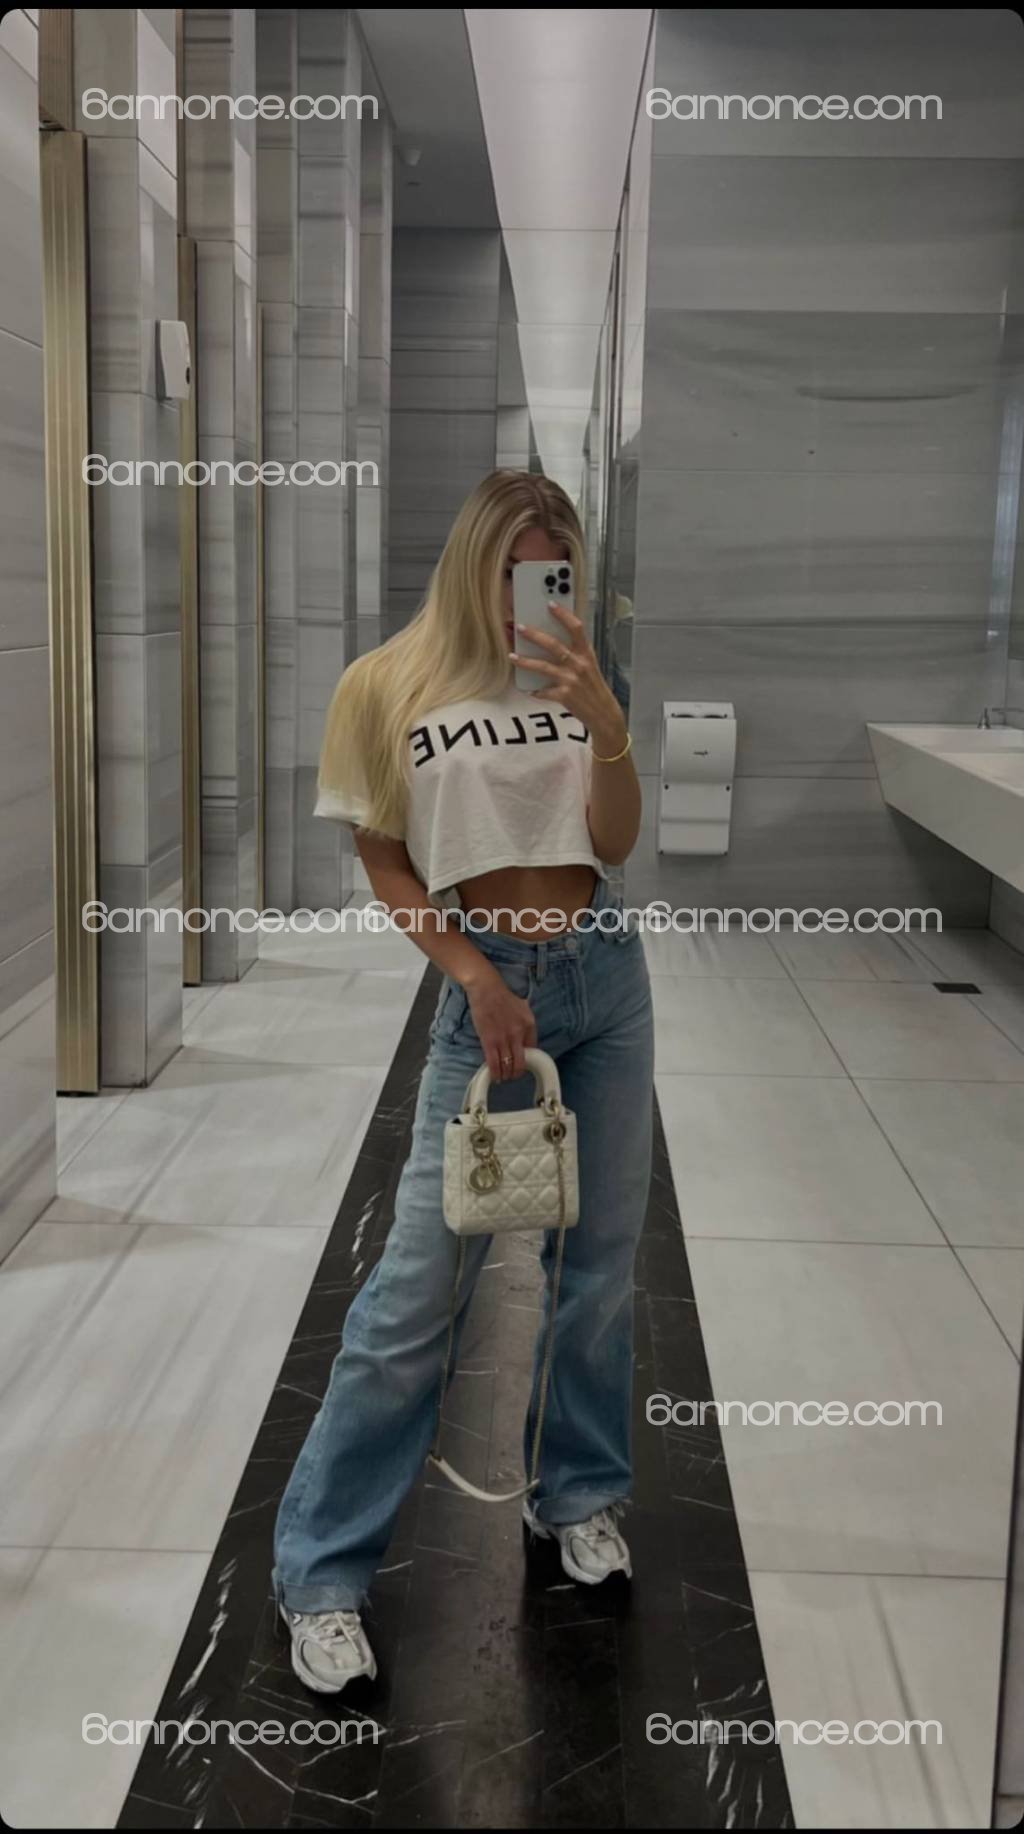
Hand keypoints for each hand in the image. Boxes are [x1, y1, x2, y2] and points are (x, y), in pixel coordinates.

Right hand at [464, 966, 536, 1080]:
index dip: (527, 1060)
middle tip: (513, 1075)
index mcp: (529, 1025)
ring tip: (503, 1077)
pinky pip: (494, 1062)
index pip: (532, 1050)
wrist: (486, 988)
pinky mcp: (489, 1040)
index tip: (522, 1064)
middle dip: (517, 1072)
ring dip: (506, 1075)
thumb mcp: (523, 1008)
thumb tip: (524, 1038)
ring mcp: (504, 1038)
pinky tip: (495, 1077)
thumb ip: (525, 1023)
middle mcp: (519, 1034)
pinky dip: (495, 1072)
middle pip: (521, 1062)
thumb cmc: (502, 995)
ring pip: (508, 1065)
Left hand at [510, 601, 627, 755]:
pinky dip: (535, 691)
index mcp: (586, 653)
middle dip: (534, 635)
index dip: (563, 615)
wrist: (603, 713)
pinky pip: (544, 691)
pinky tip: (528, 689)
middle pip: (554, 645)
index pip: (576, 628)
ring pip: (543, 667)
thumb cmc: (594, 687)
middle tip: (520, 627)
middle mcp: (579, 664)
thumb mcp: (590, 665)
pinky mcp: (565, 696)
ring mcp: (571, 680)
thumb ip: (575, 653)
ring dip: (525, 661)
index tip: (550, 604)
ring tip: (512, 655)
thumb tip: (552, 641)